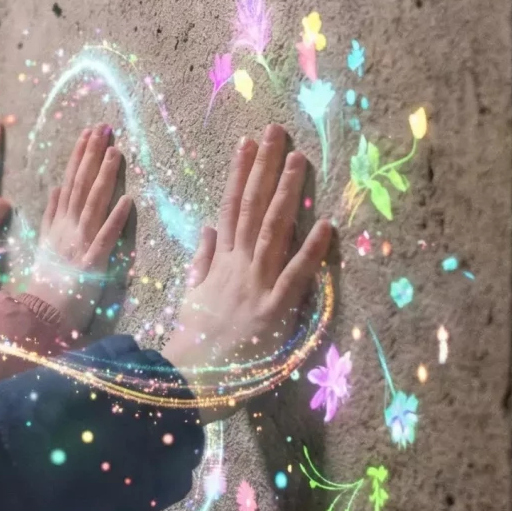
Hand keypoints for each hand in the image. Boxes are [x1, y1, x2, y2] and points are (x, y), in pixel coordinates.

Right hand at [23, 125, 134, 332]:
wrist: (40, 316)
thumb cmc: (46, 283)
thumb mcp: (44, 244)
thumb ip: (50, 216)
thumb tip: (56, 188)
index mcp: (58, 224)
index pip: (70, 181)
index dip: (80, 156)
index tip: (89, 133)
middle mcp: (67, 229)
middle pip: (80, 186)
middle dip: (91, 155)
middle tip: (103, 128)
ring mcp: (78, 245)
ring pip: (92, 205)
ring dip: (103, 178)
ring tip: (115, 152)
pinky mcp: (91, 265)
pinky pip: (105, 239)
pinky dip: (115, 220)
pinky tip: (128, 200)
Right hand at [162, 124, 335, 407]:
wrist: (185, 379)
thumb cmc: (191, 343)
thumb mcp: (191, 295)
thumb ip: (202, 260)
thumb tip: (209, 229)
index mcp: (219, 263)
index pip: (230, 208)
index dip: (240, 174)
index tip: (247, 143)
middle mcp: (237, 266)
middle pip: (251, 207)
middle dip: (265, 167)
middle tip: (277, 131)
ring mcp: (256, 285)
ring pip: (272, 230)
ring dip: (286, 193)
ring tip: (299, 159)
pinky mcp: (273, 310)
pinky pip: (296, 275)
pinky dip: (311, 249)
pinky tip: (326, 223)